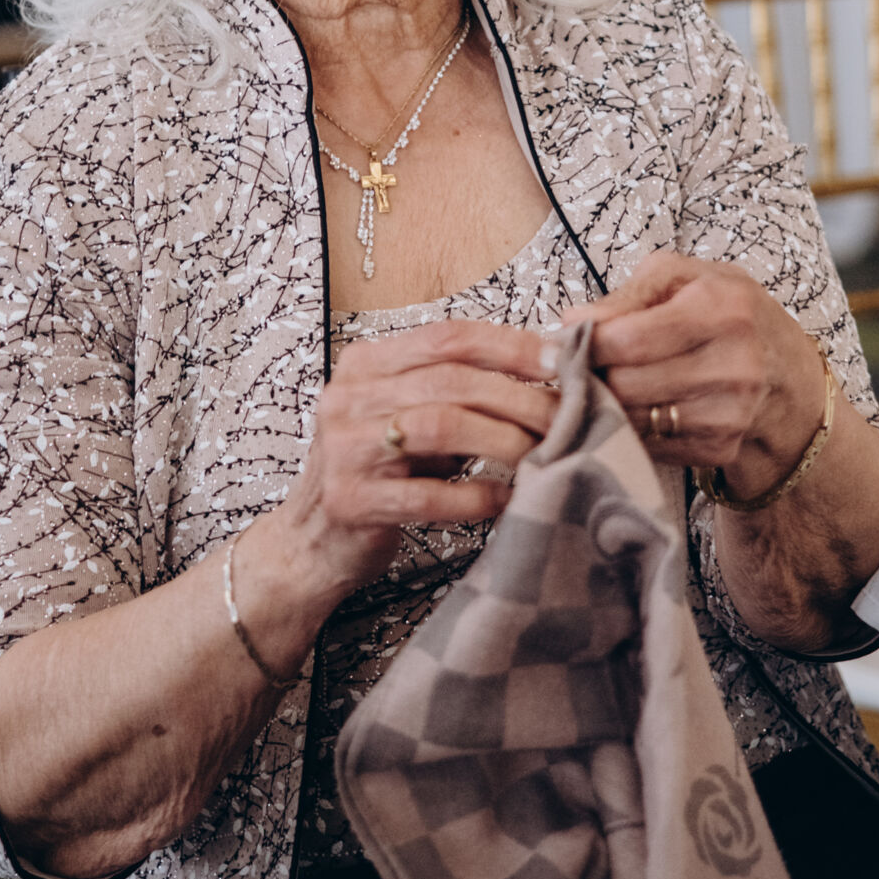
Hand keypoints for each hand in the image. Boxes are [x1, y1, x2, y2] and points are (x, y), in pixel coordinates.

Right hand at [247, 323, 555, 645]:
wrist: (311, 542)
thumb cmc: (377, 475)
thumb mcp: (409, 420)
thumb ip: (460, 396)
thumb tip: (547, 379)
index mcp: (365, 364)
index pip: (446, 337)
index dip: (509, 345)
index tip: (562, 359)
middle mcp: (348, 397)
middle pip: (450, 379)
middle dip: (519, 396)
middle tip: (567, 416)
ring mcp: (345, 448)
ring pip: (440, 425)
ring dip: (504, 439)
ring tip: (544, 454)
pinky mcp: (351, 500)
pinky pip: (428, 494)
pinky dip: (477, 496)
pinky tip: (506, 501)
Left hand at [557, 252, 827, 496]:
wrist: (786, 375)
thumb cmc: (728, 314)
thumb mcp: (688, 278)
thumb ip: (630, 294)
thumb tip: (573, 323)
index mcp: (722, 309)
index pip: (629, 338)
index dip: (586, 339)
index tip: (567, 336)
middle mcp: (732, 365)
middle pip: (625, 383)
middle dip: (594, 372)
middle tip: (585, 361)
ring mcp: (729, 414)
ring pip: (631, 419)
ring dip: (607, 401)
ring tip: (608, 380)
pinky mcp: (719, 448)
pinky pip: (648, 445)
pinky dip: (630, 427)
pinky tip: (637, 406)